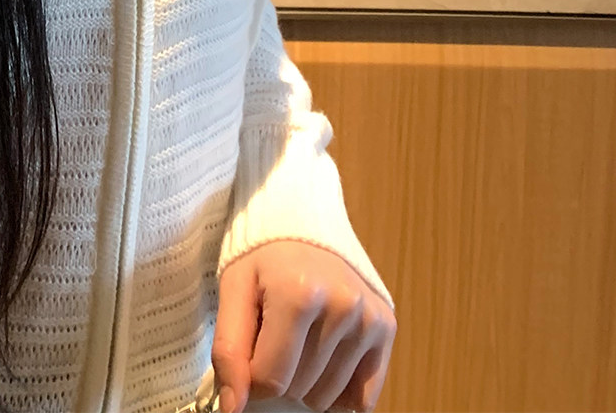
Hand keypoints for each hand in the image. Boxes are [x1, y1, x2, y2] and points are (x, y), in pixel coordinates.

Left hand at [211, 240, 395, 411]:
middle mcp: (342, 306)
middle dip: (280, 373)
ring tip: (301, 336)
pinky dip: (339, 389)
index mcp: (298, 294)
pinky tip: (326, 355)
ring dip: (308, 380)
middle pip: (299, 390)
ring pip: (327, 398)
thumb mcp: (233, 291)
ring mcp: (368, 319)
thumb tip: (232, 408)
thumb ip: (229, 351)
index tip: (250, 349)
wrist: (304, 221)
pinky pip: (362, 399)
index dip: (252, 376)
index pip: (270, 381)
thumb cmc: (264, 259)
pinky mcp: (387, 327)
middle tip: (277, 332)